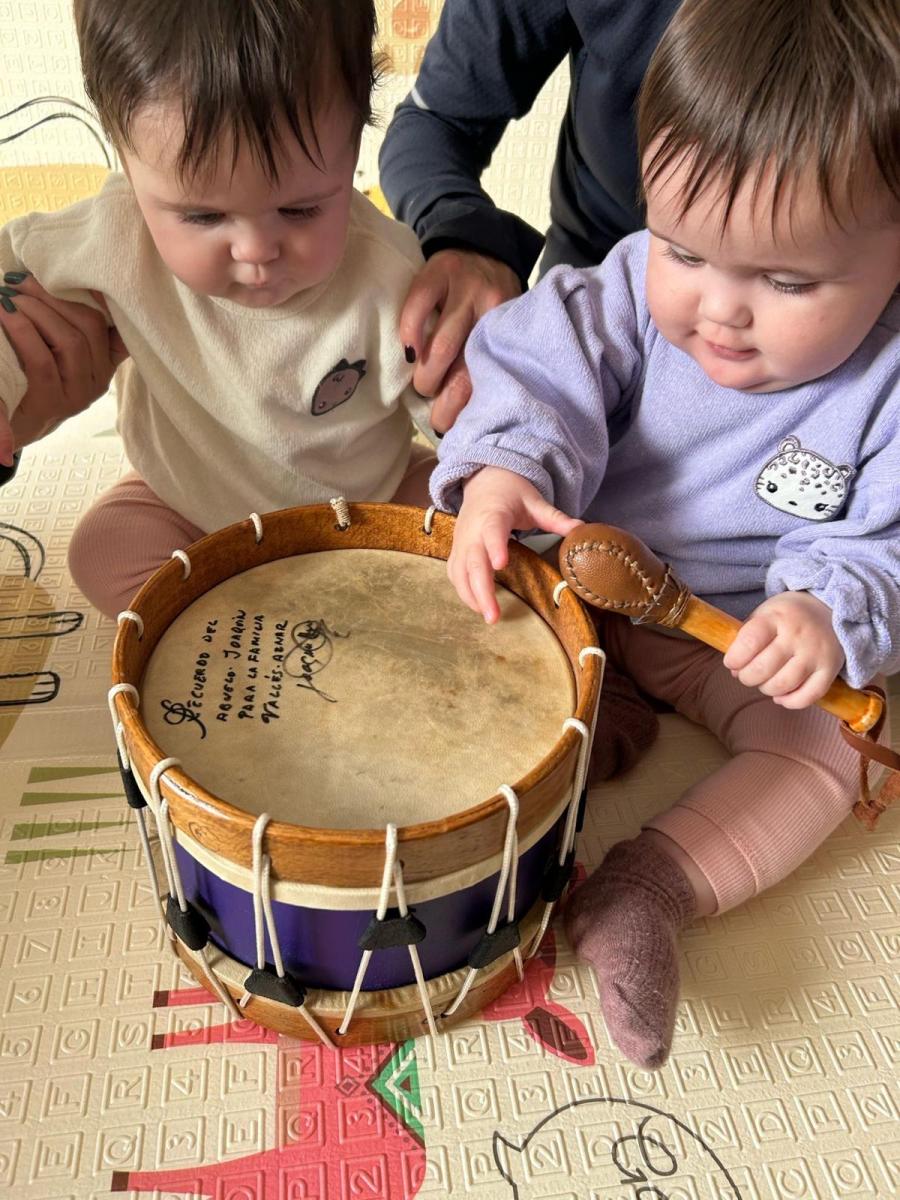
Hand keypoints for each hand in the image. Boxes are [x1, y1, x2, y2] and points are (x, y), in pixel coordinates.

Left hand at [0, 273, 127, 464]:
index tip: (73, 272)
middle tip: (20, 281)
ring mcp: (78, 395)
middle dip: (53, 296)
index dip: (101, 297)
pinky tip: (5, 314)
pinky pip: (42, 360)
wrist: (7, 424)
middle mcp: (98, 380)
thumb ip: (71, 326)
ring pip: (70, 341)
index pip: (116, 325)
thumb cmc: (28, 377)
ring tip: (9, 297)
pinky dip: (22, 330)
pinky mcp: (53, 404)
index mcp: (104, 364)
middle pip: (90, 326)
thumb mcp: (57, 352)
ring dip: (36, 310)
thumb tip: (64, 280)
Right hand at [400, 249, 520, 434]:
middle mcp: (492, 308)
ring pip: (442, 345)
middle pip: (465, 368)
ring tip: (423, 386)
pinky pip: (418, 305)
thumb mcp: (498, 330)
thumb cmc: (489, 304)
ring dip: (427, 375)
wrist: (484, 246)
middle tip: (436, 416)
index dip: (466, 409)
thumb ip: (487, 361)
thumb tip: (466, 412)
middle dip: (445, 399)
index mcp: (509, 330)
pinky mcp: (439, 270)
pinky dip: (410, 333)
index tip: (451, 428)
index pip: (488, 378)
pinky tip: (407, 351)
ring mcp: (466, 287)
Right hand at [448, 466, 582, 623]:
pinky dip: (463, 591)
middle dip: (481, 590)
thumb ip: (556, 518)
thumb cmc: (512, 494)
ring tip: (489, 617)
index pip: (492, 531)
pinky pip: (454, 573)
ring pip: (459, 572)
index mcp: (494, 515)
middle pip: (473, 562)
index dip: (494, 547)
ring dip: (471, 596)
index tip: (501, 565)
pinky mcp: (457, 549)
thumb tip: (582, 529)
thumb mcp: (535, 502)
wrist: (485, 480)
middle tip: (494, 616)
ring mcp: (462, 541)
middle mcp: (473, 530)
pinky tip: (478, 606)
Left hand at [722, 591, 843, 708]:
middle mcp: (798, 635)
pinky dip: (790, 702)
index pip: (749, 642)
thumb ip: (746, 639)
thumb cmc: (787, 617)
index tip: (731, 662)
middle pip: (763, 668)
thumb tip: (735, 671)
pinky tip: (781, 696)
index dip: (734, 658)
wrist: (829, 610)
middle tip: (746, 674)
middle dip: (747, 677)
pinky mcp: (830, 669)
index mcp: (777, 617)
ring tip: (764, 682)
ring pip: (783, 684)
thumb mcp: (764, 614)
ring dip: (766, 689)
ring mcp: (816, 653)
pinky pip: (809, 696)